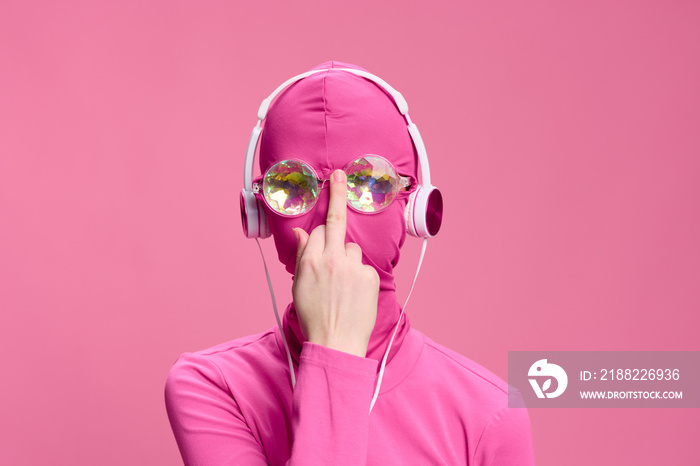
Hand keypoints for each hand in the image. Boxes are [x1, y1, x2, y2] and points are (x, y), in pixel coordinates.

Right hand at [292, 170, 379, 357]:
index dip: (325, 212)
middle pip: (337, 225)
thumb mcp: (299, 286)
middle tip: (339, 175)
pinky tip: (354, 293)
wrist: (336, 344)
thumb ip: (303, 256)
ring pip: (352, 249)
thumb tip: (302, 233)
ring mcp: (353, 268)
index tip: (334, 179)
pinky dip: (360, 275)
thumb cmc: (314, 318)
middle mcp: (331, 260)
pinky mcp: (369, 277)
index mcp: (310, 262)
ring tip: (343, 284)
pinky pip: (364, 267)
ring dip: (348, 258)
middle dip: (338, 198)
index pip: (318, 228)